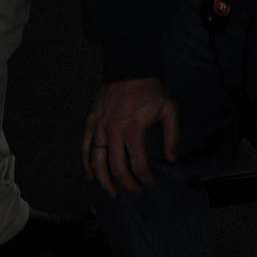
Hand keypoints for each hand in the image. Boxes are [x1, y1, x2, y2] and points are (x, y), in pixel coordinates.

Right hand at [83, 77, 179, 197]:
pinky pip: (85, 148)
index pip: (139, 165)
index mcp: (133, 130)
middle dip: (127, 184)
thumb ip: (172, 136)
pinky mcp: (91, 122)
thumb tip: (171, 158)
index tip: (151, 184)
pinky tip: (91, 175)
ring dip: (104, 181)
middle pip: (117, 169)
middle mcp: (113, 132)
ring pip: (96, 163)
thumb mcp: (169, 109)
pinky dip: (86, 164)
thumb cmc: (151, 88)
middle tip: (135, 191)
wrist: (130, 65)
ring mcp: (99, 127)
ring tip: (112, 192)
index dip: (146, 179)